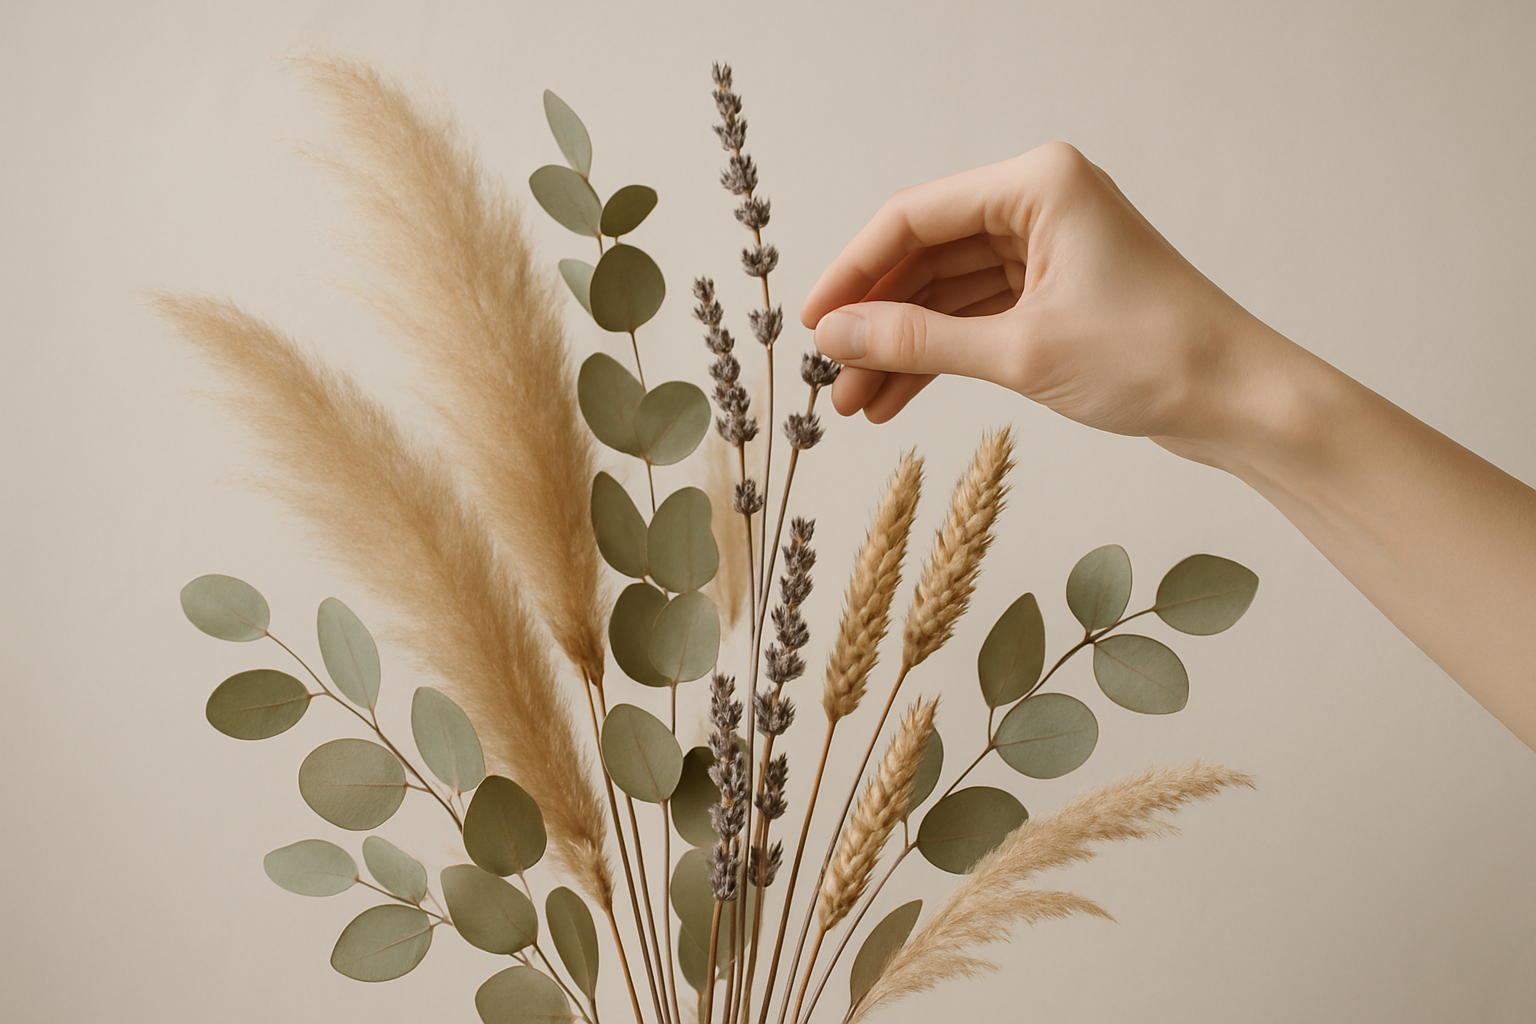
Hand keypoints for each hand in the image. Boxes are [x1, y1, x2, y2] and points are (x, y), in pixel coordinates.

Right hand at [801, 142, 1274, 451]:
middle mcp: (1040, 203)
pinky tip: (898, 397)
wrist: (1241, 401)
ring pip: (947, 291)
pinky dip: (940, 354)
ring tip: (856, 404)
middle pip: (926, 254)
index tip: (812, 325)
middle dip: (876, 320)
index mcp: (1037, 184)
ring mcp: (1050, 247)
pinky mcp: (1058, 291)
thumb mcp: (1017, 352)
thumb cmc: (1154, 359)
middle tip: (830, 378)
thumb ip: (916, 340)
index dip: (852, 272)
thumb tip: (835, 336)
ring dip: (902, 346)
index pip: (913, 217)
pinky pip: (977, 315)